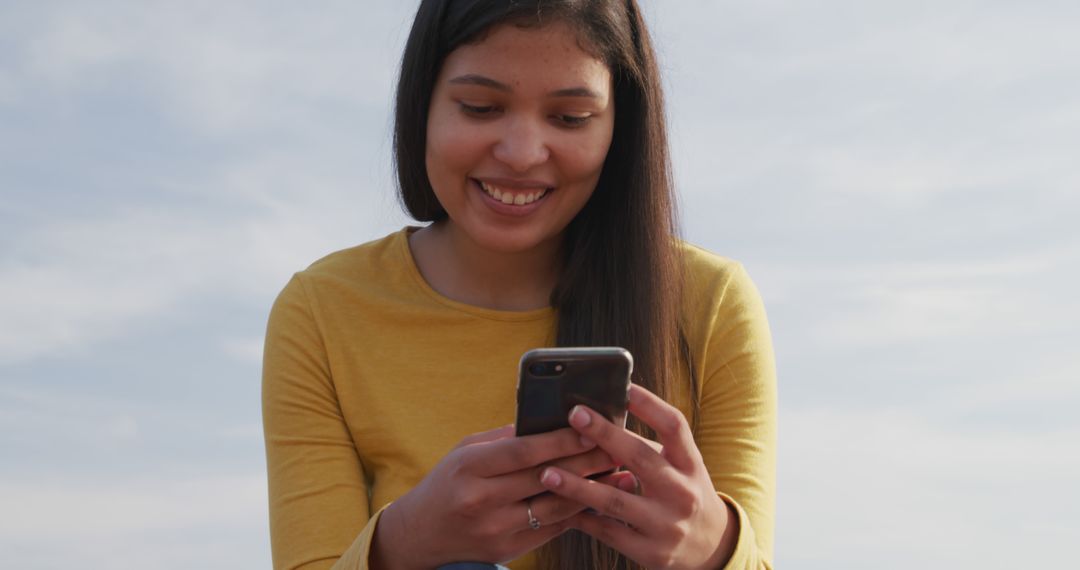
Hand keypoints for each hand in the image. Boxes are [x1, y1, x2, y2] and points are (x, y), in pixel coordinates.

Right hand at [372, 424, 618, 568]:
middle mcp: (481, 500)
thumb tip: (553, 420)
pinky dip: (578, 512)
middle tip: (618, 445)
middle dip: (586, 461)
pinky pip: (551, 529)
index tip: (591, 426)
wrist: (422, 533)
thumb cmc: (449, 481)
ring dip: (592, 490)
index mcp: (469, 467)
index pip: (523, 451)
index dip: (560, 439)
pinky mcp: (507, 550)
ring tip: (619, 472)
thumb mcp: (466, 451)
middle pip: (544, 478)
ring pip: (555, 508)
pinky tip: (600, 499)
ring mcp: (495, 529)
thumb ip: (506, 438)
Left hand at [537, 385, 738, 569]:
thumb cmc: (684, 492)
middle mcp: (683, 492)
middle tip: (575, 415)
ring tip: (548, 473)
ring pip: (616, 501)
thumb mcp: (681, 467)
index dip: (650, 405)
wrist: (711, 546)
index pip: (674, 427)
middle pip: (641, 458)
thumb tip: (602, 415)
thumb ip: (650, 446)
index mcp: (690, 464)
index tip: (623, 387)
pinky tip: (560, 507)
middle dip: (605, 434)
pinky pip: (609, 533)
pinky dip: (583, 519)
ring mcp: (667, 525)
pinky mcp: (652, 552)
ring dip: (578, 486)